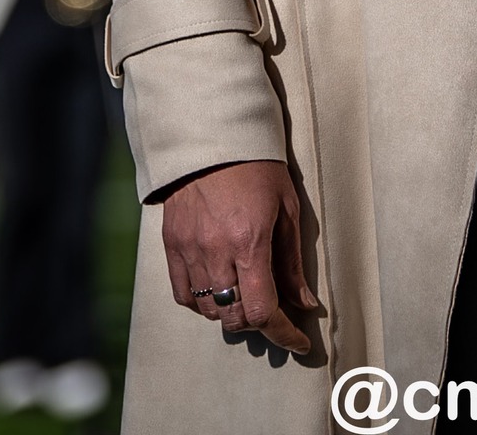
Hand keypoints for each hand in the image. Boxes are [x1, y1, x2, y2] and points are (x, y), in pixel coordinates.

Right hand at [162, 159, 315, 351]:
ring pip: (208, 310)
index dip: (282, 334)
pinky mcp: (171, 244)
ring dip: (230, 312)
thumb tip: (305, 304)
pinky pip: (183, 294)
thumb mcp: (286, 207)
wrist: (210, 135)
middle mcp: (215, 251)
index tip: (298, 342)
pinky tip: (217, 289)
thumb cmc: (257, 167)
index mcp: (249, 241)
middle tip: (273, 312)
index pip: (262, 311)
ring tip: (246, 294)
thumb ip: (292, 262)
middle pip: (233, 317)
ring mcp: (189, 249)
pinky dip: (201, 302)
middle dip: (258, 323)